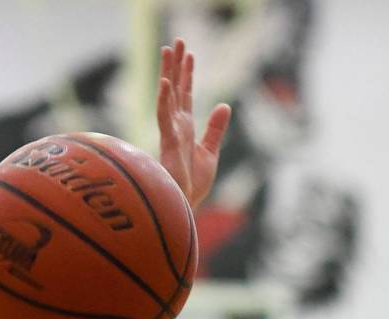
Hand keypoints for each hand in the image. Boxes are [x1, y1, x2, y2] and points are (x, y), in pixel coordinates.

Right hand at [157, 38, 231, 211]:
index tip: (189, 53)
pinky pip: (165, 118)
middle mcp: (175, 127)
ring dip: (168, 73)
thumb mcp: (210, 152)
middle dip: (176, 66)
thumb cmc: (193, 185)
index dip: (187, 74)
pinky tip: (165, 83)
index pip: (185, 96)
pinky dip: (165, 100)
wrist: (185, 206)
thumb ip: (215, 129)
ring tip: (168, 50)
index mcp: (185, 129)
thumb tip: (223, 105)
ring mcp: (170, 134)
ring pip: (168, 97)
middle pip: (175, 90)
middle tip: (176, 41)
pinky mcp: (168, 144)